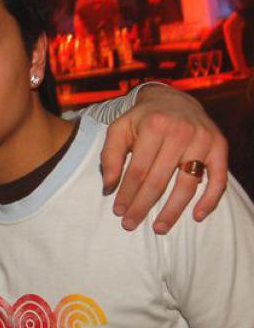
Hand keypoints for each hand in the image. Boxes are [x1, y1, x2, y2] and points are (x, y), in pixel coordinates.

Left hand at [101, 84, 227, 233]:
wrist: (174, 99)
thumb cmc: (142, 120)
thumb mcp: (119, 129)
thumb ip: (109, 156)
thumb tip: (108, 186)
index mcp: (154, 126)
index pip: (137, 170)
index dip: (127, 193)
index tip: (118, 211)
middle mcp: (181, 132)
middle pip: (158, 180)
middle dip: (142, 206)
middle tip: (130, 225)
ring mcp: (203, 139)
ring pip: (187, 184)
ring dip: (172, 210)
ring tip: (159, 228)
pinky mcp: (219, 146)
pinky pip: (218, 178)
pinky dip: (210, 199)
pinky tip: (197, 216)